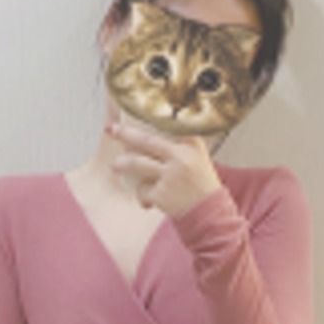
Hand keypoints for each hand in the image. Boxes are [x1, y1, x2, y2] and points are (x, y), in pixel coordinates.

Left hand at [107, 118, 222, 219]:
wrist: (211, 215)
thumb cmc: (202, 186)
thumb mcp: (198, 158)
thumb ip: (180, 145)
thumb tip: (150, 135)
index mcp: (191, 143)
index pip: (165, 125)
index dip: (146, 117)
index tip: (131, 109)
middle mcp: (180, 156)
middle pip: (145, 140)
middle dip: (124, 133)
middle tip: (111, 130)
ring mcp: (170, 174)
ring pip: (137, 163)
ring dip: (122, 164)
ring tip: (115, 166)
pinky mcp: (162, 194)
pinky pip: (142, 189)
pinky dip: (143, 196)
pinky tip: (150, 201)